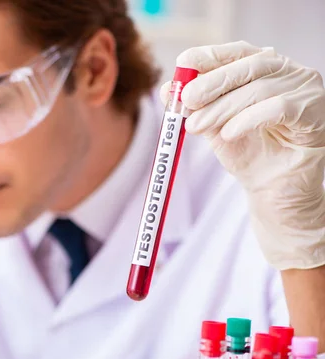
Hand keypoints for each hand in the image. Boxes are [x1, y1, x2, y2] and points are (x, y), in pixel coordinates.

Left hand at [160, 41, 324, 269]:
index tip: (183, 62)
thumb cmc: (247, 152)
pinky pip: (279, 108)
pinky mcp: (315, 112)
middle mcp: (287, 72)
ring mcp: (305, 89)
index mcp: (263, 68)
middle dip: (211, 83)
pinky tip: (228, 134)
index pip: (236, 52)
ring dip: (221, 108)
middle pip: (247, 67)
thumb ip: (195, 107)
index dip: (209, 55)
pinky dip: (248, 120)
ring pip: (259, 89)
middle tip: (186, 100)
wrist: (272, 189)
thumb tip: (166, 89)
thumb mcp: (213, 126)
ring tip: (196, 126)